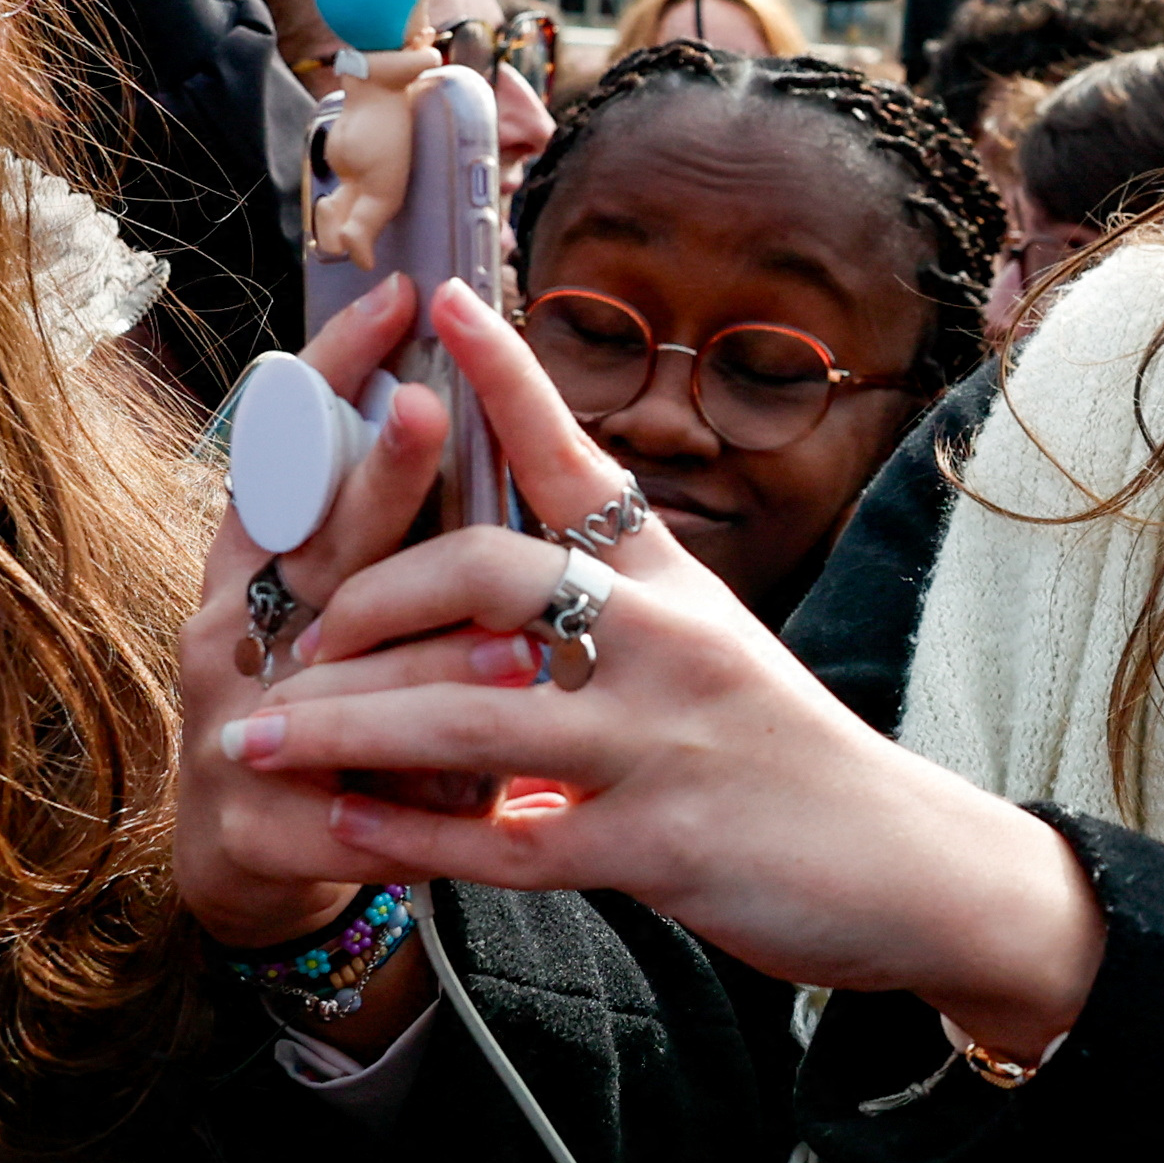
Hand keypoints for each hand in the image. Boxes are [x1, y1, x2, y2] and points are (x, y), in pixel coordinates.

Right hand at [174, 279, 462, 954]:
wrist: (249, 859)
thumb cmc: (329, 713)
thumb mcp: (352, 619)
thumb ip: (398, 543)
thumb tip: (479, 415)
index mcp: (258, 570)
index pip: (287, 452)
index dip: (330, 375)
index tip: (393, 297)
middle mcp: (231, 630)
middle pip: (308, 545)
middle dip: (370, 479)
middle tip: (424, 410)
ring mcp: (231, 725)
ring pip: (332, 685)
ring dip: (422, 669)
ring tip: (511, 649)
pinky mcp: (250, 824)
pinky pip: (340, 816)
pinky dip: (406, 816)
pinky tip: (469, 815)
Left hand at [226, 287, 1104, 1044]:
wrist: (907, 866)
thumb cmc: (789, 757)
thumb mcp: (716, 644)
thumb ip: (621, 603)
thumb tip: (500, 574)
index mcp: (674, 580)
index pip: (576, 456)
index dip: (505, 375)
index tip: (442, 296)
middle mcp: (667, 638)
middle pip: (484, 575)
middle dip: (362, 603)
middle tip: (285, 636)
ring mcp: (660, 740)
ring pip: (467, 714)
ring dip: (345, 726)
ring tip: (257, 733)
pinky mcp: (658, 843)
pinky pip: (505, 838)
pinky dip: (412, 835)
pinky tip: (344, 827)